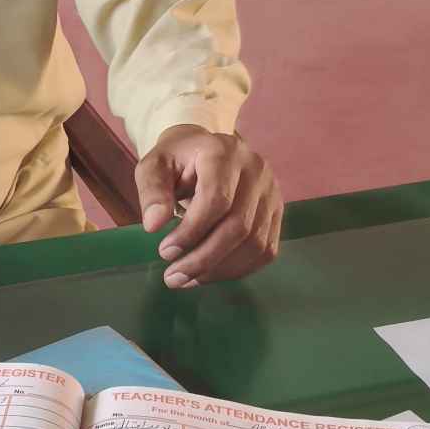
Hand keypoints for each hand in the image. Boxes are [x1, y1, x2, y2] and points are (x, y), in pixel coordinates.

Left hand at [134, 127, 282, 288]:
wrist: (204, 150)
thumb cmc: (177, 160)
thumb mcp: (153, 166)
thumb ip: (152, 191)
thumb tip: (153, 225)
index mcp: (224, 152)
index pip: (217, 199)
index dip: (191, 232)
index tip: (165, 252)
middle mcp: (257, 170)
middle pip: (239, 226)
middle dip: (204, 258)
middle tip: (173, 276)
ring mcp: (272, 193)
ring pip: (255, 244)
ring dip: (219, 269)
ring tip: (187, 278)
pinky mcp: (277, 213)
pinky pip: (265, 251)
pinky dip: (237, 269)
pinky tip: (208, 274)